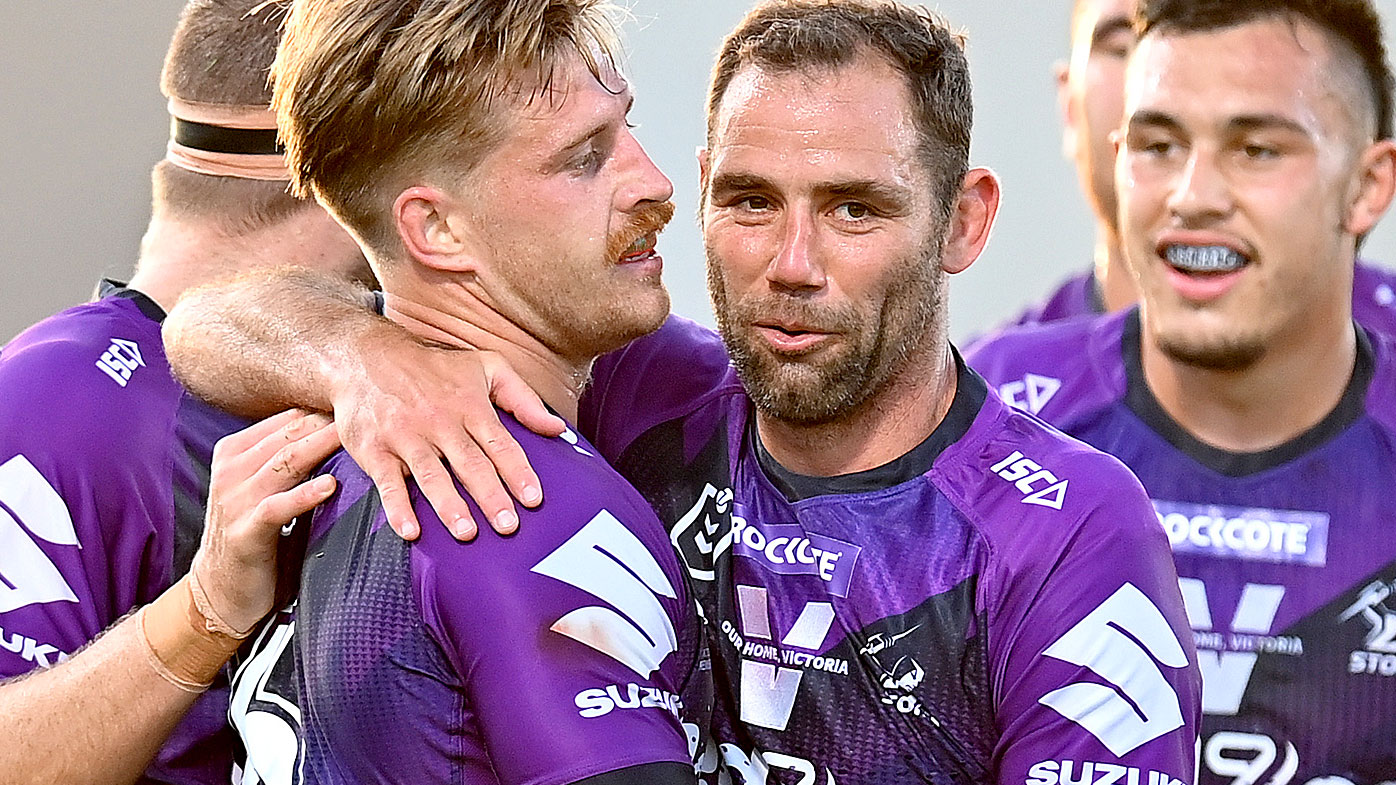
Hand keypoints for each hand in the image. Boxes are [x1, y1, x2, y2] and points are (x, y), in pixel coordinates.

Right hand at [190, 409, 341, 634]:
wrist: (222, 589)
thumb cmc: (255, 532)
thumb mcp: (266, 487)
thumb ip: (288, 460)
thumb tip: (336, 429)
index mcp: (235, 453)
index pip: (286, 420)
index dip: (322, 409)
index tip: (359, 399)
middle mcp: (232, 470)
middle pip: (288, 436)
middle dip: (327, 422)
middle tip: (367, 411)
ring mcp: (235, 500)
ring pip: (284, 463)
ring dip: (320, 448)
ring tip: (353, 437)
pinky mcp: (245, 531)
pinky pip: (277, 507)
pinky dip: (305, 495)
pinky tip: (330, 486)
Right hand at [329, 337, 564, 541]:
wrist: (364, 356)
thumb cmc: (433, 368)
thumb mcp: (485, 367)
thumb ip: (523, 398)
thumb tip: (558, 428)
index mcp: (469, 405)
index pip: (499, 443)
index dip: (517, 472)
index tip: (533, 499)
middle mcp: (439, 421)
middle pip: (469, 463)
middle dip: (490, 495)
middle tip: (508, 526)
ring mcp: (405, 435)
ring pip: (430, 474)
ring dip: (449, 505)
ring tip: (467, 533)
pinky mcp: (374, 449)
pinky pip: (387, 482)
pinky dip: (397, 507)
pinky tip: (411, 531)